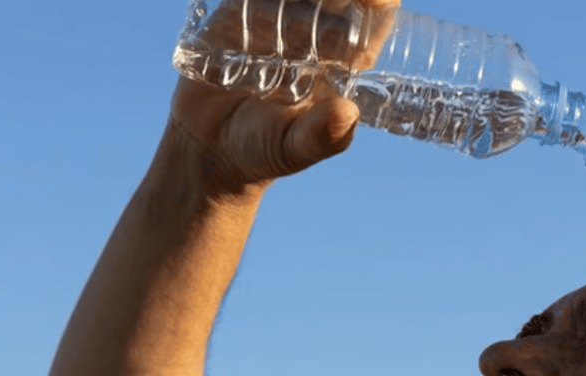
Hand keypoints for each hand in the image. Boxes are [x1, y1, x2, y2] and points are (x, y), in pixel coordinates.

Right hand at [166, 0, 399, 188]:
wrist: (206, 149)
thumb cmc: (264, 151)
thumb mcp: (293, 150)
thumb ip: (319, 138)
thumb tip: (347, 111)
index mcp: (342, 59)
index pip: (370, 20)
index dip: (378, 3)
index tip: (378, 0)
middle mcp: (313, 32)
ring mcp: (276, 17)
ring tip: (277, 7)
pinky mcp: (236, 11)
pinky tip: (246, 2)